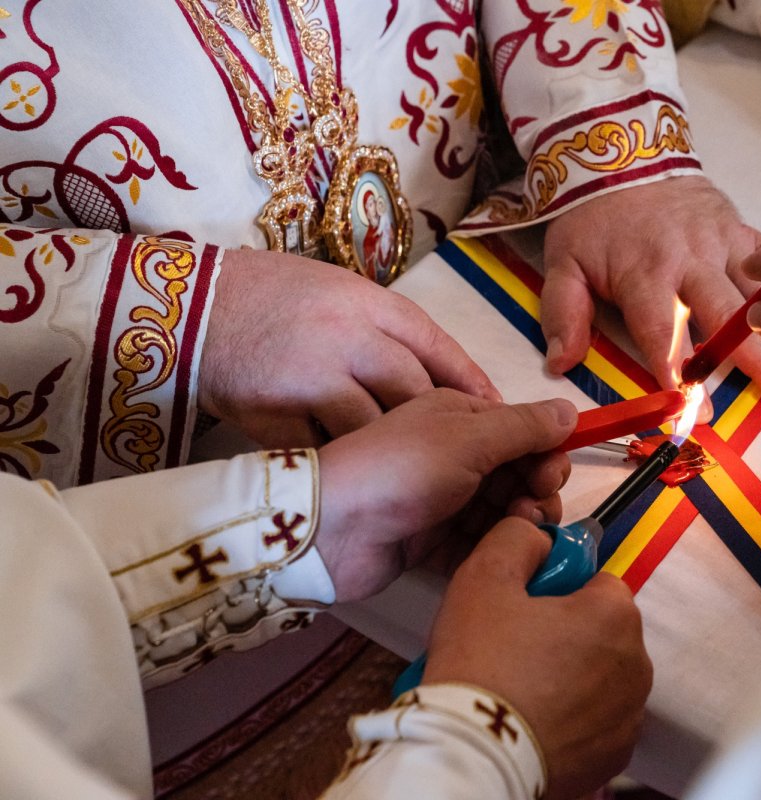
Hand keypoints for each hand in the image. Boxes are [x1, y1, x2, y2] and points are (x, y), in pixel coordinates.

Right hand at [199, 248, 498, 445]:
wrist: (188, 310)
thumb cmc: (270, 296)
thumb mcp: (336, 290)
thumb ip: (384, 327)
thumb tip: (440, 373)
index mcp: (364, 302)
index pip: (435, 345)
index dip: (471, 383)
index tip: (497, 411)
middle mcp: (343, 339)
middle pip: (415, 395)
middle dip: (444, 428)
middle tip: (465, 454)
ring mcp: (307, 380)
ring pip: (375, 431)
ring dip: (394, 453)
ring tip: (409, 470)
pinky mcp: (273, 418)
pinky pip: (325, 452)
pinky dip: (343, 463)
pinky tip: (354, 473)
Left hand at [314, 389, 575, 600]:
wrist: (331, 530)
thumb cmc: (403, 470)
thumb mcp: (468, 438)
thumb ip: (523, 427)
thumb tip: (572, 410)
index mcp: (460, 417)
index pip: (522, 431)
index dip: (546, 453)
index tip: (552, 478)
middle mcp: (454, 453)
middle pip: (517, 472)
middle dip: (536, 490)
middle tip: (537, 511)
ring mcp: (443, 500)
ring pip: (501, 510)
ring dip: (519, 520)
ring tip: (519, 534)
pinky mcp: (432, 542)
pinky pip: (477, 543)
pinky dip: (494, 548)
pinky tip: (502, 558)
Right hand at [424, 518, 651, 799]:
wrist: (473, 756)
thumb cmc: (481, 664)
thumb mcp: (484, 578)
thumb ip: (518, 539)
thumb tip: (540, 536)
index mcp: (614, 613)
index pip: (597, 582)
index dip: (558, 590)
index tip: (524, 609)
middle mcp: (637, 663)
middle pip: (602, 630)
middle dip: (567, 635)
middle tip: (515, 649)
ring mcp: (629, 714)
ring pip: (601, 677)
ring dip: (572, 677)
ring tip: (521, 690)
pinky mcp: (615, 755)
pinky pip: (597, 722)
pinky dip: (574, 720)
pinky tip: (535, 721)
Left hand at [542, 175, 760, 406]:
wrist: (622, 153)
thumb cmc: (593, 218)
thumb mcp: (563, 262)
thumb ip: (563, 313)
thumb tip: (561, 363)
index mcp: (643, 274)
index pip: (661, 331)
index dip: (676, 369)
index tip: (691, 405)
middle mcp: (688, 261)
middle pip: (726, 316)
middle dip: (756, 358)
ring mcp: (721, 244)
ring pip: (760, 292)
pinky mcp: (740, 230)